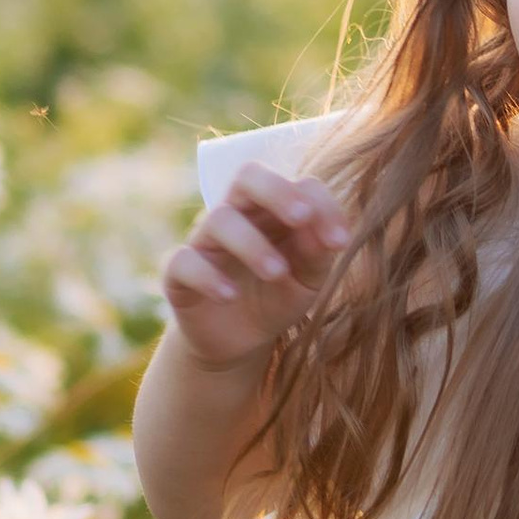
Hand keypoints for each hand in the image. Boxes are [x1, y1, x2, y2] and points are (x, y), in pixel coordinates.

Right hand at [160, 168, 350, 373]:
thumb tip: (328, 234)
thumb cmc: (279, 297)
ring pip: (219, 219)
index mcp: (275, 211)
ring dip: (252, 244)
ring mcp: (206, 242)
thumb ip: (318, 255)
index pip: (298, 186)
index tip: (340, 242)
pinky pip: (184, 261)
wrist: (242, 341)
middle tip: (302, 219)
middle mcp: (239, 216)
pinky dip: (208, 276)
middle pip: (248, 177)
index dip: (321, 206)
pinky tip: (230, 295)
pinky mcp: (178, 273)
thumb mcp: (308, 280)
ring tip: (277, 273)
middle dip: (276, 191)